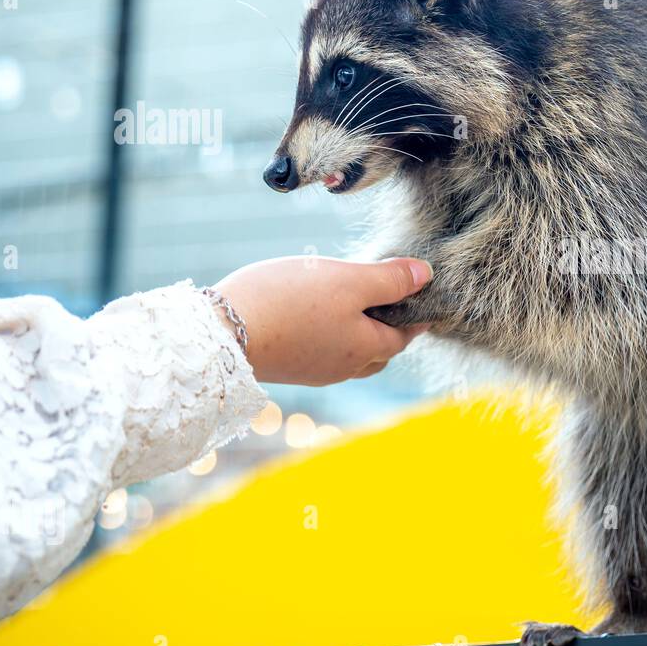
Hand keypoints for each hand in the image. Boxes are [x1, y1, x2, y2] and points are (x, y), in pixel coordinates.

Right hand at [214, 256, 432, 385]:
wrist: (220, 333)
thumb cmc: (289, 302)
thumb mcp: (347, 280)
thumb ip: (389, 280)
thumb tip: (426, 275)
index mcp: (366, 349)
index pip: (405, 336)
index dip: (417, 317)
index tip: (424, 301)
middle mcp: (343, 367)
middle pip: (380, 350)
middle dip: (390, 327)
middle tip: (394, 301)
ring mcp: (313, 370)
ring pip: (351, 353)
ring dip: (360, 331)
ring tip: (356, 303)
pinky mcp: (287, 364)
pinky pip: (323, 351)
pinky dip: (332, 334)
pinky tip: (318, 314)